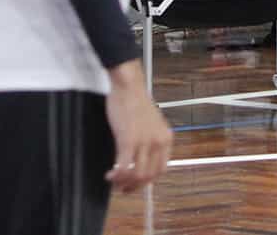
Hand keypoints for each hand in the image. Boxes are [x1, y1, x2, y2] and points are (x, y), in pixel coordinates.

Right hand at [103, 61, 171, 193]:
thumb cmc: (136, 103)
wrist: (129, 87)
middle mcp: (159, 141)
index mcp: (166, 138)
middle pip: (150, 176)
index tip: (135, 184)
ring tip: (113, 180)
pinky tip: (109, 175)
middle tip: (122, 189)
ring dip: (124, 183)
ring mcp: (144, 141)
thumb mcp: (151, 124)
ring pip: (138, 175)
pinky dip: (117, 176)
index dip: (147, 181)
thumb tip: (141, 160)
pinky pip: (124, 167)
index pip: (161, 169)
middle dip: (135, 186)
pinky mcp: (128, 140)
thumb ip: (150, 140)